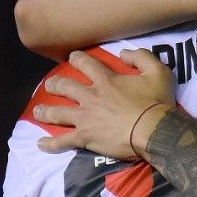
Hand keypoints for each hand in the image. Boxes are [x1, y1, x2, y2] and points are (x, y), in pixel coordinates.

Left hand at [33, 49, 176, 157]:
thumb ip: (140, 56)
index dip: (77, 58)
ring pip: (58, 113)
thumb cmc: (156, 102)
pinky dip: (50, 143)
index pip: (85, 64)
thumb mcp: (158, 71)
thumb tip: (123, 53)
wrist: (154, 131)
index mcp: (105, 80)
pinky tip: (40, 143)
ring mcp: (85, 118)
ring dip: (45, 112)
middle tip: (50, 85)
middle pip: (65, 87)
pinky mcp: (85, 137)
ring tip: (37, 112)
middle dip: (55, 85)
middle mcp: (90, 97)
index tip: (72, 57)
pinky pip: (63, 141)